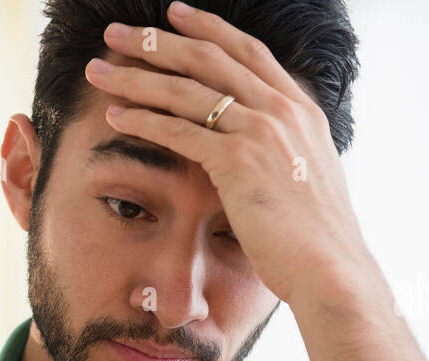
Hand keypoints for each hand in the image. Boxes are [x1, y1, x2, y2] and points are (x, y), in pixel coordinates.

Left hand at [83, 2, 377, 308]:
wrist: (330, 268)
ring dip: (136, 76)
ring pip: (186, 90)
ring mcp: (261, 132)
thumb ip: (284, 153)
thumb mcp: (306, 179)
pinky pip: (179, 130)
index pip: (248, 51)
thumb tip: (264, 155)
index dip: (208, 29)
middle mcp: (282, 110)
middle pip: (209, 59)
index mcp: (301, 109)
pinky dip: (143, 119)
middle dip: (158, 41)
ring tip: (98, 71)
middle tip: (116, 33)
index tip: (174, 13)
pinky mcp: (238, 161)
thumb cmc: (315, 239)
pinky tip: (115, 115)